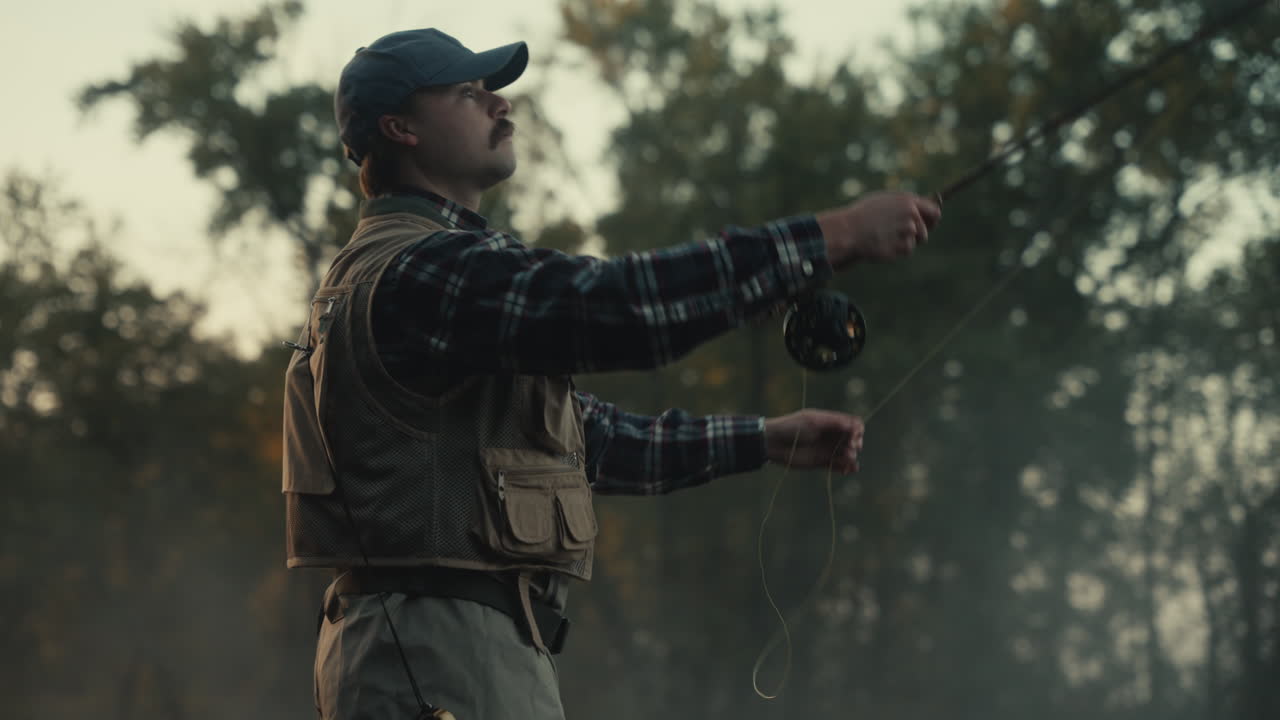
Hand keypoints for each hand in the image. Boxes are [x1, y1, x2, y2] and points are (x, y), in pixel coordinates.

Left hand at [764, 409, 864, 473]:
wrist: (774, 443)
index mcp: (830, 422)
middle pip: (853, 439)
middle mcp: (831, 435)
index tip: (854, 435)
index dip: (857, 430)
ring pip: (847, 454)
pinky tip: (849, 469)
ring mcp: (827, 449)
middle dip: (856, 443)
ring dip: (851, 457)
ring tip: (847, 459)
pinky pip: (838, 466)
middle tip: (852, 447)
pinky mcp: (821, 462)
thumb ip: (834, 422)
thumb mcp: (813, 421)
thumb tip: (855, 425)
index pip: (853, 424)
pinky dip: (846, 468)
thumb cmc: (792, 427)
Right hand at [816, 191, 941, 268]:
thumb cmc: (862, 214)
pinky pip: (905, 252)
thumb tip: (918, 209)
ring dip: (904, 243)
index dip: (932, 220)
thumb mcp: (884, 201)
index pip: (934, 211)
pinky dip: (896, 251)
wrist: (848, 230)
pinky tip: (883, 245)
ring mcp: (907, 232)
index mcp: (908, 201)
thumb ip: (903, 204)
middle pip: (925, 231)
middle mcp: (911, 216)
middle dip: (916, 236)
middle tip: (901, 237)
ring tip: (886, 239)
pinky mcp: (900, 247)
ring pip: (914, 242)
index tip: (929, 225)